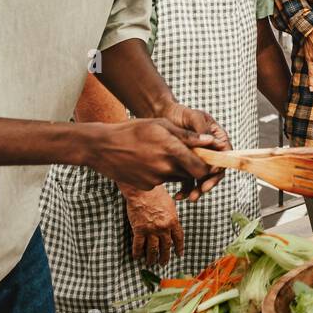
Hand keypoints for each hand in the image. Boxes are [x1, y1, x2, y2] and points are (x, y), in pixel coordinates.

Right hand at [85, 115, 227, 201]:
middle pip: (190, 174)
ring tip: (160, 153)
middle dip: (192, 167)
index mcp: (172, 150)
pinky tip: (147, 161)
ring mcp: (155, 180)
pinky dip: (160, 173)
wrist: (101, 147)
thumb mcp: (161, 125)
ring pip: (176, 177)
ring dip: (176, 169)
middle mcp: (165, 168)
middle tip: (185, 155)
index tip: (208, 161)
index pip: (201, 168)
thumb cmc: (133, 130)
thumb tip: (211, 141)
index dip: (207, 166)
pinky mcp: (146, 187)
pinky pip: (161, 181)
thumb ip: (187, 136)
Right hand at [124, 185, 182, 265]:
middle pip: (166, 246)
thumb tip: (173, 224)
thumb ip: (172, 216)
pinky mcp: (139, 230)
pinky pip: (138, 245)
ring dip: (152, 258)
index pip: (178, 238)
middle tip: (163, 263)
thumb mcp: (170, 204)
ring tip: (151, 263)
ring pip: (153, 249)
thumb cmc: (157, 193)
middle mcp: (163, 228)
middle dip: (165, 256)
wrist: (142, 190)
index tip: (179, 255)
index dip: (179, 248)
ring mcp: (151, 230)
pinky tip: (137, 258)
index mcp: (173, 221)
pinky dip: (137, 253)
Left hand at [161, 102, 229, 200]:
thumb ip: (202, 130)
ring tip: (191, 197)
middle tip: (203, 190)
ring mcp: (198, 160)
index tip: (212, 171)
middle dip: (209, 182)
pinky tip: (178, 195)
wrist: (162, 117)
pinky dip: (184, 189)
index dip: (220, 164)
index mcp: (216, 139)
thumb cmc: (181, 114)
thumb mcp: (194, 117)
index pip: (224, 154)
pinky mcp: (185, 166)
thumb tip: (211, 142)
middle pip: (215, 170)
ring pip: (202, 178)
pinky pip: (188, 180)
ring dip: (198, 189)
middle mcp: (210, 151)